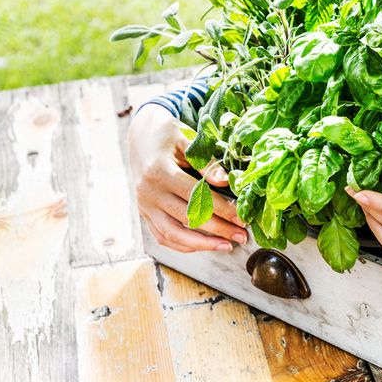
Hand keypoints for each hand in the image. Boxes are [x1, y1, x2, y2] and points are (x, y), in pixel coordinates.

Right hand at [127, 104, 247, 252]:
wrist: (140, 136)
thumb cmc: (168, 135)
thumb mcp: (187, 141)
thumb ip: (205, 163)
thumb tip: (225, 181)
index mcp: (160, 172)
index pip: (197, 197)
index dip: (222, 210)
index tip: (242, 218)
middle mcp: (149, 193)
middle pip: (187, 218)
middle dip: (218, 230)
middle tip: (241, 236)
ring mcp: (144, 206)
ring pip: (173, 234)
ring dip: (201, 244)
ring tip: (226, 245)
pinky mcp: (144, 213)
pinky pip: (162, 236)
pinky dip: (182, 245)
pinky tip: (203, 245)